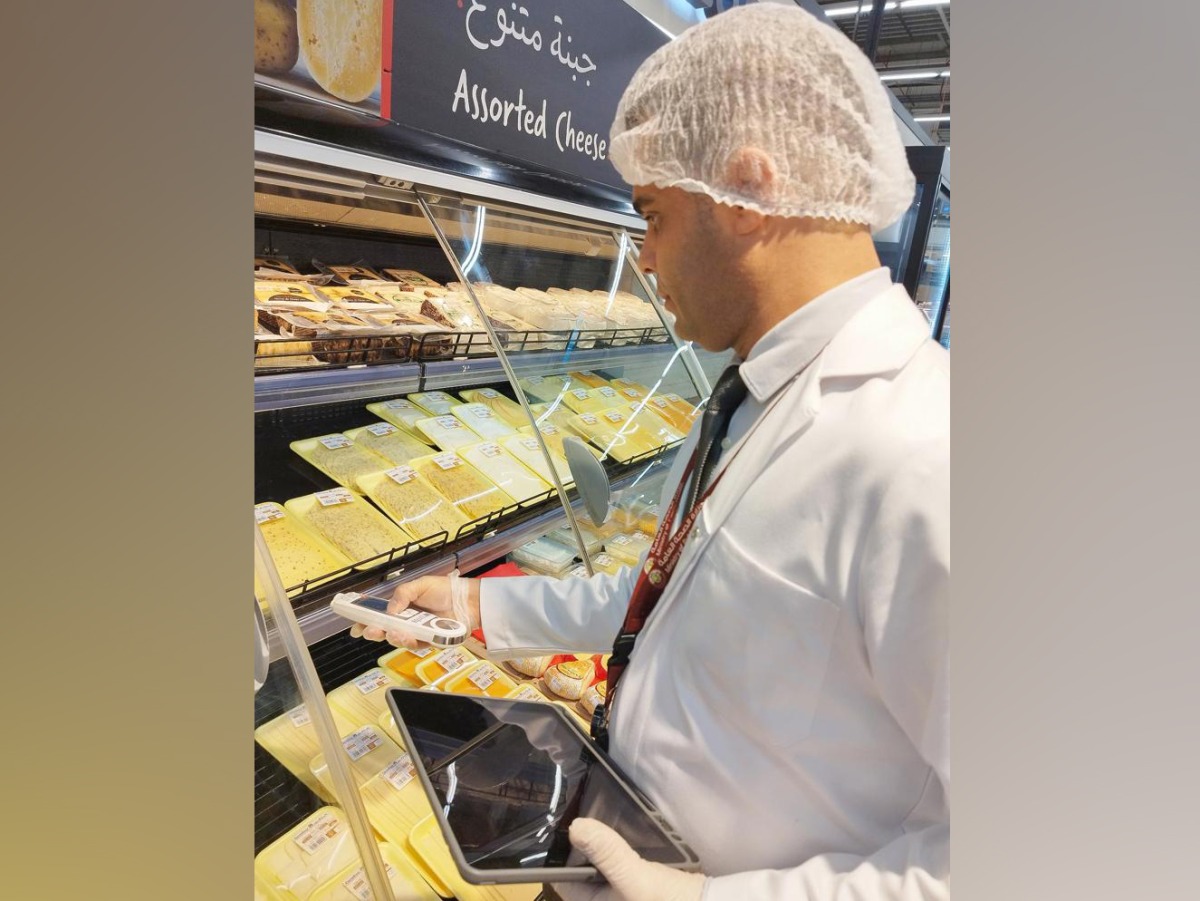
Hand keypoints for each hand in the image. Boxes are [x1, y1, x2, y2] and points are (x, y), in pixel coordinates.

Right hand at [348, 575, 455, 647]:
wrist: (468, 601)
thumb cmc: (445, 590)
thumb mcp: (420, 585)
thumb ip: (402, 594)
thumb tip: (389, 610)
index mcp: (401, 607)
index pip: (379, 615)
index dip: (365, 621)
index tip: (354, 625)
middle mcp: (407, 622)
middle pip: (385, 631)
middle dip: (373, 632)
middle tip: (369, 631)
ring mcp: (417, 633)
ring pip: (398, 640)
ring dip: (391, 637)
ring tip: (390, 632)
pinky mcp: (428, 642)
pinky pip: (415, 645)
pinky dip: (408, 642)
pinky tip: (406, 636)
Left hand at [554, 819, 705, 900]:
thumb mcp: (635, 878)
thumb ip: (607, 853)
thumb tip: (576, 826)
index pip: (565, 882)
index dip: (561, 856)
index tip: (564, 825)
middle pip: (584, 874)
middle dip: (585, 849)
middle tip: (585, 815)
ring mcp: (623, 896)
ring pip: (602, 871)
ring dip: (604, 851)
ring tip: (603, 821)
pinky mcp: (640, 891)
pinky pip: (620, 871)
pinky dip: (620, 855)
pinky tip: (625, 837)